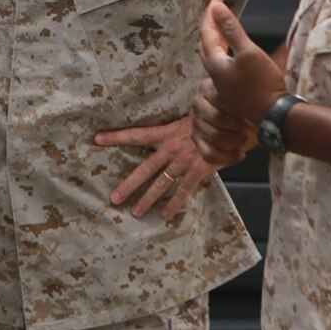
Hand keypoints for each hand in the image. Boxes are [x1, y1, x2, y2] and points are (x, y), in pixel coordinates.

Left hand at [94, 114, 213, 219]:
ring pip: (161, 184)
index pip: (136, 135)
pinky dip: (174, 204)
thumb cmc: (209, 118)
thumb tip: (164, 123)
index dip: (116, 137)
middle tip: (115, 198)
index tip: (97, 139)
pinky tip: (165, 214)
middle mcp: (171, 149)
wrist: (233, 123)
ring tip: (136, 212)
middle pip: (144, 169)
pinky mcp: (198, 172)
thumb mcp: (188, 116)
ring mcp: (184, 162)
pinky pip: (183, 191)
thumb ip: (174, 125)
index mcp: (166, 133)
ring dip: (147, 199)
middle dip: (129, 185)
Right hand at [191, 75, 257, 168]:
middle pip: (214, 118)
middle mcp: (199, 104)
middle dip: (235, 125)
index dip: (236, 108)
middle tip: (248, 125)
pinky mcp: (199, 141)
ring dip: (233, 141)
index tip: (250, 111)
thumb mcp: (248, 81)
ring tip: (245, 139)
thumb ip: (235, 66)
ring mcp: (197, 123)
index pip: (217, 98)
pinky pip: (207, 153)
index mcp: (208, 87)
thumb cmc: (255, 101)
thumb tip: (223, 50)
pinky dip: (225, 157)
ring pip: (211, 136)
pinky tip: (240, 155)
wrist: (263, 120)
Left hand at [197, 0, 285, 123]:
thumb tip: (217, 8)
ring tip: (221, 23)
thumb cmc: (261, 83)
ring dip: (215, 35)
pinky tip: (230, 48)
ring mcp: (222, 81)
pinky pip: (221, 61)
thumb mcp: (248, 51)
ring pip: (212, 52)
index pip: (207, 31)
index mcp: (214, 62)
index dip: (211, 13)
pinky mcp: (232, 87)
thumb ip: (231, 29)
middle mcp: (214, 72)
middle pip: (206, 41)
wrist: (272, 114)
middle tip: (217, 7)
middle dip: (210, 22)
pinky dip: (222, 47)